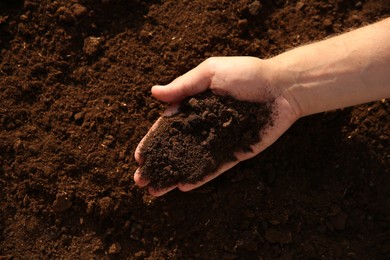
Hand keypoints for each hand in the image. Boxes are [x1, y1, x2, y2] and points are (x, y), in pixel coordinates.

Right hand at [134, 57, 299, 195]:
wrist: (281, 87)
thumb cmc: (246, 74)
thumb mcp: (210, 73)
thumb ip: (183, 86)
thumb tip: (154, 93)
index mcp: (195, 106)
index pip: (168, 127)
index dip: (153, 142)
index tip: (139, 157)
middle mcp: (204, 126)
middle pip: (176, 148)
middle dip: (159, 164)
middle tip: (141, 180)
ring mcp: (219, 140)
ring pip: (192, 161)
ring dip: (174, 176)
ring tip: (155, 191)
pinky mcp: (236, 151)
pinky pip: (215, 167)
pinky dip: (200, 177)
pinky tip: (184, 187)